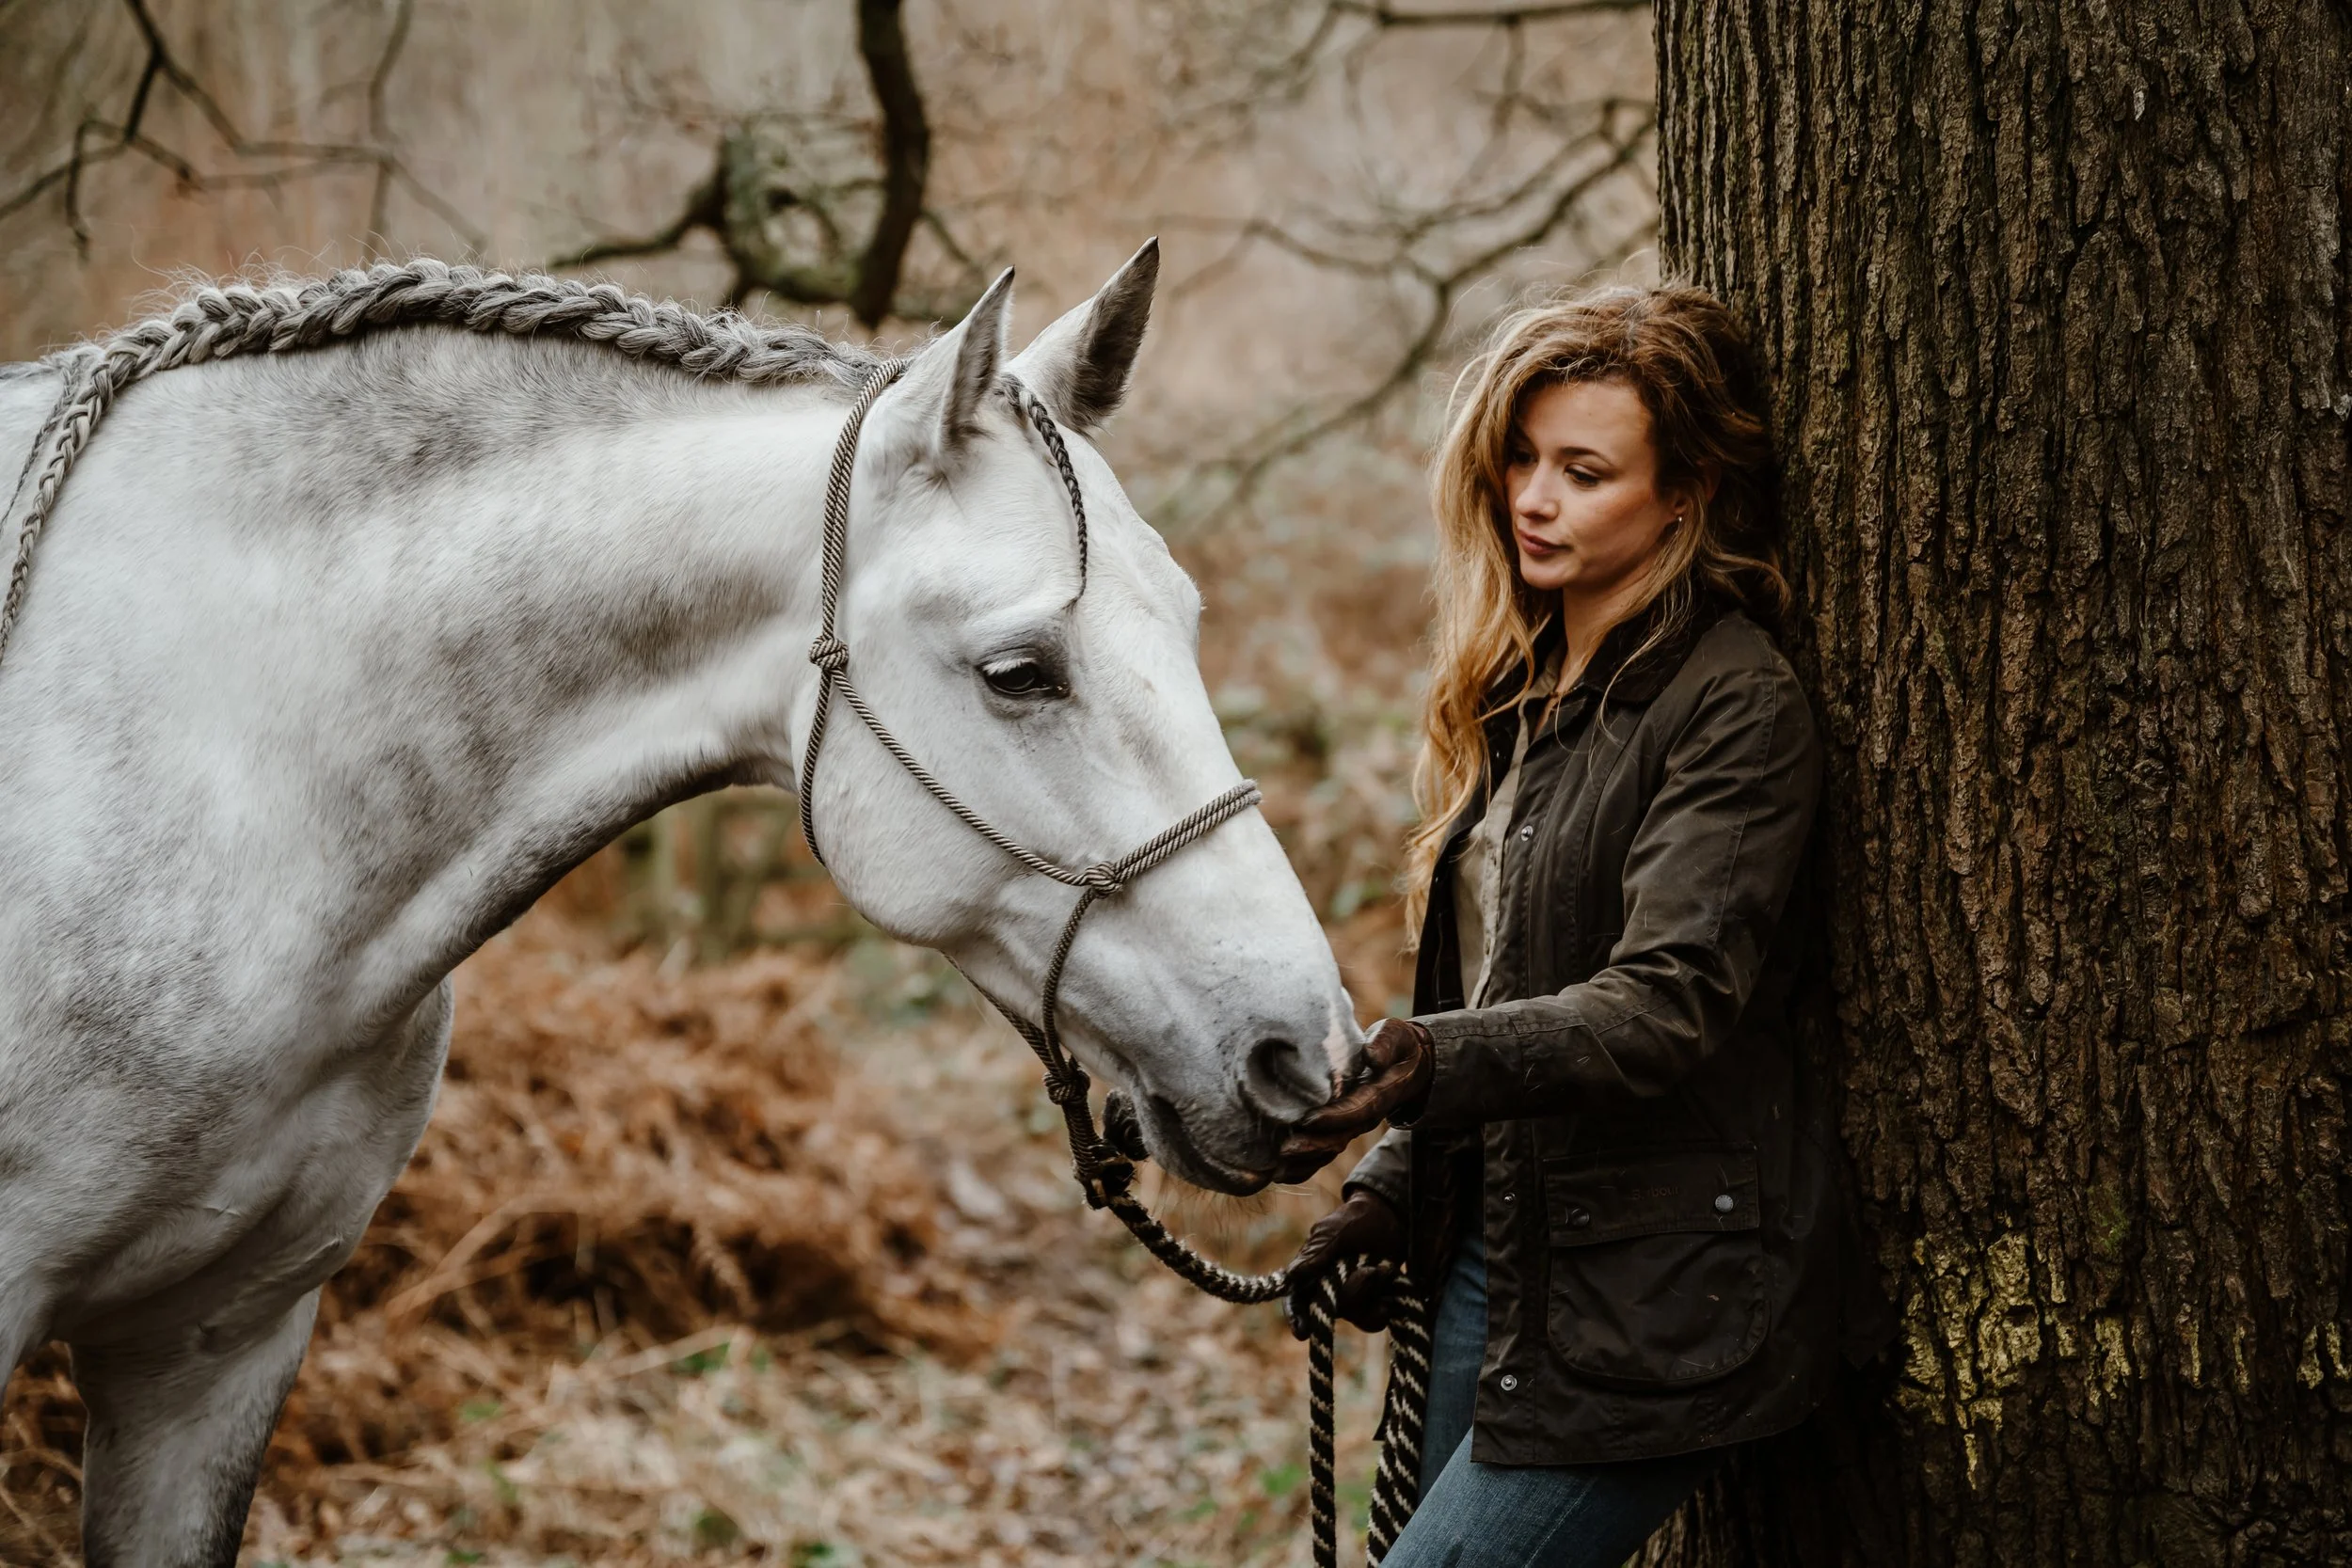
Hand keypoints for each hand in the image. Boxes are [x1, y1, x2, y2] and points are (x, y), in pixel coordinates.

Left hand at [1272, 1017, 1433, 1184]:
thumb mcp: (1395, 1036)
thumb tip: (1371, 1056)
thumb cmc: (1396, 1045)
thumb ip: (1385, 1044)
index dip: (1334, 1117)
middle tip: (1284, 1151)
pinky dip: (1304, 1165)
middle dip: (1313, 1146)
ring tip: (1277, 1170)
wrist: (1407, 1065)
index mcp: (1379, 1094)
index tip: (1308, 1120)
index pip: (1357, 1109)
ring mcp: (1354, 1126)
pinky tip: (1279, 1172)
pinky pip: (1324, 1152)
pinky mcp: (1343, 1129)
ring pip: (1330, 1150)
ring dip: (1305, 1162)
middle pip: (1340, 1137)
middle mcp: (1365, 1116)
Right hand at [1282, 1187, 1406, 1338]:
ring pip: (1355, 1316)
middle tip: (1369, 1272)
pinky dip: (1384, 1305)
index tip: (1302, 1332)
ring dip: (1371, 1293)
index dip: (1296, 1318)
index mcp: (1311, 1273)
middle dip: (1353, 1294)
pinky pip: (1374, 1320)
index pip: (1296, 1301)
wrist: (1389, 1219)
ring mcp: (1351, 1299)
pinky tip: (1390, 1283)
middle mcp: (1328, 1291)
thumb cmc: (1355, 1220)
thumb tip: (1291, 1276)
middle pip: (1332, 1312)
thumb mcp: (1334, 1232)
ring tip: (1381, 1270)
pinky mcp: (1371, 1303)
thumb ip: (1316, 1254)